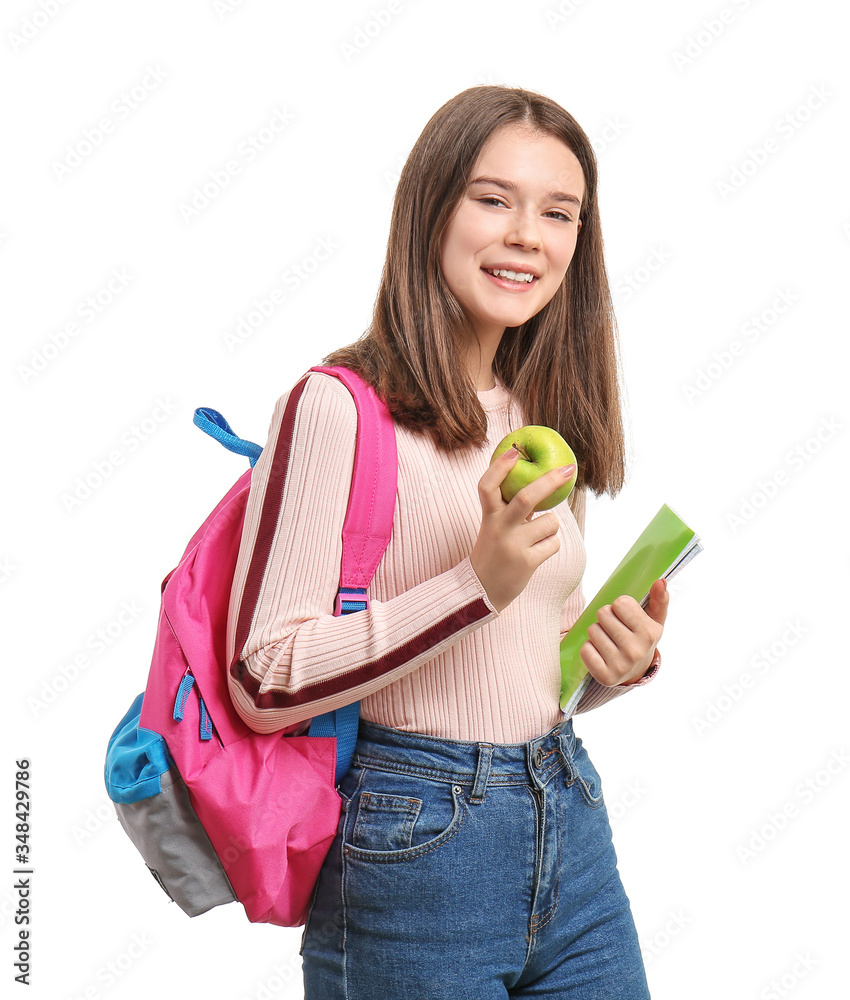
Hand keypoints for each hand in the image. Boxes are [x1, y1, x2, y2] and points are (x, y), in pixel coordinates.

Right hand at [470, 448, 575, 613]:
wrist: (483, 590)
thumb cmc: (494, 551)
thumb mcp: (494, 526)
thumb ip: (510, 507)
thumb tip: (540, 482)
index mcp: (489, 516)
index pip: (487, 486)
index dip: (499, 467)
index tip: (513, 452)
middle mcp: (499, 528)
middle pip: (526, 497)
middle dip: (549, 481)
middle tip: (567, 470)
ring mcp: (513, 546)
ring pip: (550, 522)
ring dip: (551, 526)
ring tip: (537, 537)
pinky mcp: (527, 562)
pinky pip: (553, 543)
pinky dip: (550, 545)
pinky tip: (537, 552)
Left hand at [580, 578, 667, 685]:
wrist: (635, 671)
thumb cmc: (641, 638)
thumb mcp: (654, 620)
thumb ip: (659, 599)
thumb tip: (660, 581)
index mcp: (649, 633)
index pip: (620, 603)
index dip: (620, 607)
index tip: (625, 617)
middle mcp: (636, 651)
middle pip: (603, 614)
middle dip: (606, 618)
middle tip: (615, 629)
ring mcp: (620, 666)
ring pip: (593, 630)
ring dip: (597, 633)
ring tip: (608, 640)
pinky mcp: (605, 676)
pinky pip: (585, 650)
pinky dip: (589, 649)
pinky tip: (600, 653)